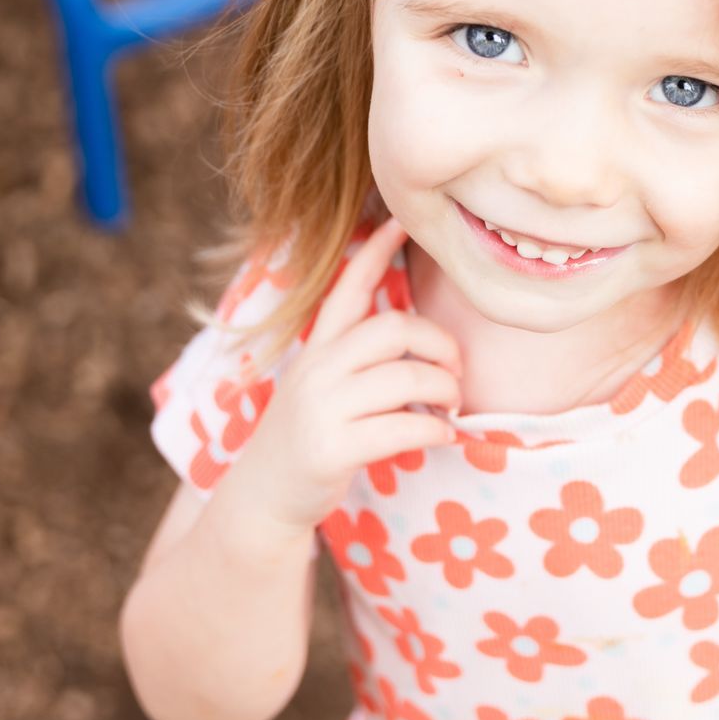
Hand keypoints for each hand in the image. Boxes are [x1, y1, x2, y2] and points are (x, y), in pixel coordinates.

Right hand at [214, 215, 462, 542]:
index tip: (402, 220)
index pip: (348, 288)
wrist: (264, 499)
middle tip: (455, 370)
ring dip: (445, 390)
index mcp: (317, 349)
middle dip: (440, 344)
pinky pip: (404, 426)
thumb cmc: (310, 436)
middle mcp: (317, 370)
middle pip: (394, 328)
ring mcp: (322, 409)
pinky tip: (443, 435)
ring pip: (406, 376)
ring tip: (451, 405)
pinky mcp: (333, 448)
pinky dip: (436, 429)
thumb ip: (356, 357)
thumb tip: (418, 335)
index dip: (376, 252)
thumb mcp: (321, 385)